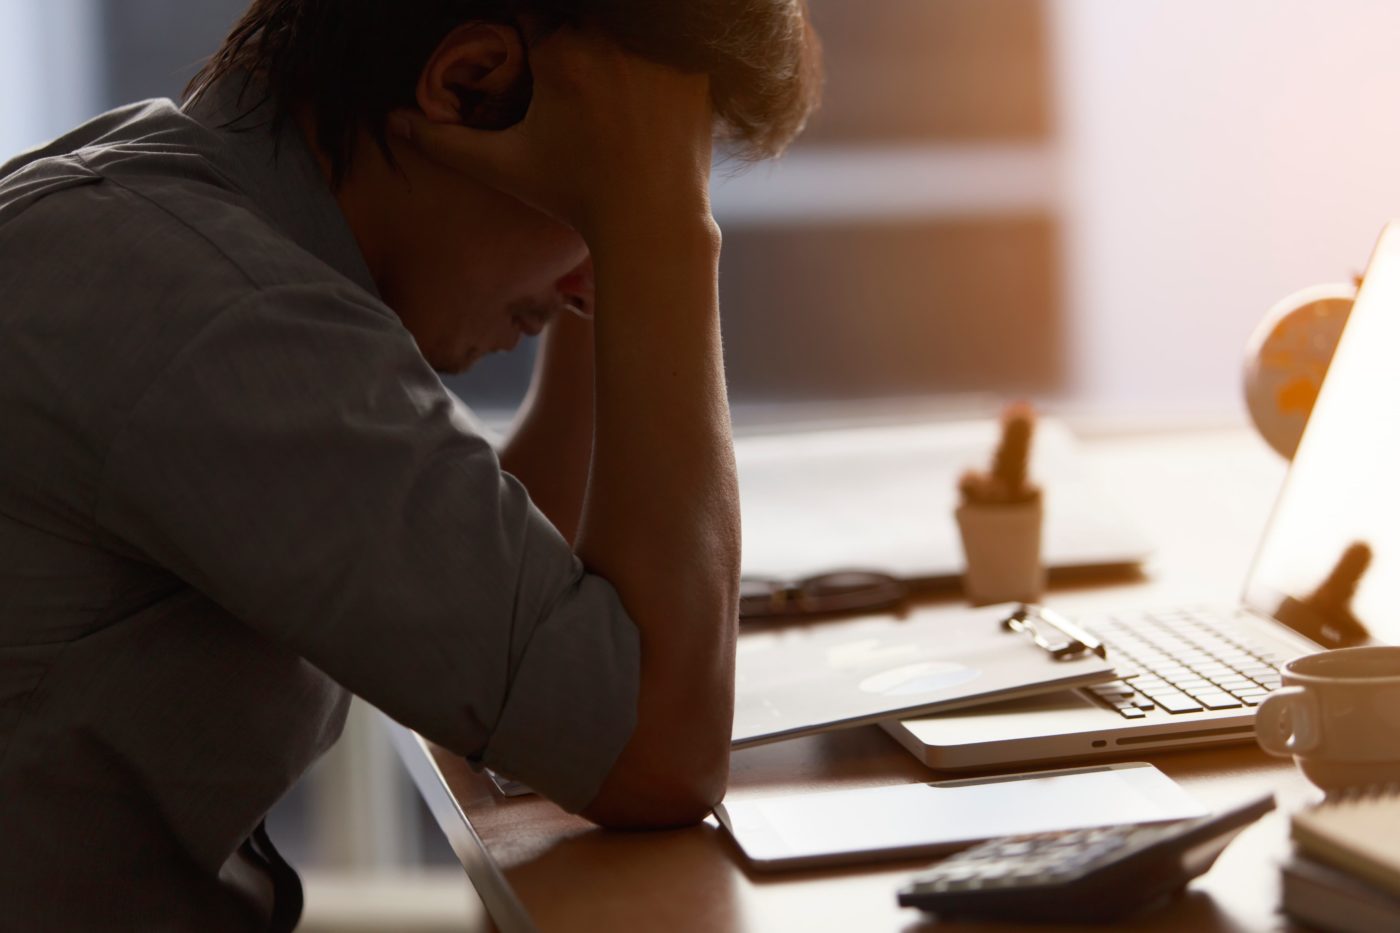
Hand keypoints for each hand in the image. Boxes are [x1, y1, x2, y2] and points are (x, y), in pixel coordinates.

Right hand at [389, 29, 715, 246]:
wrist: (653, 225)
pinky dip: (656, 62)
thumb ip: (448, 142)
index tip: (534, 67)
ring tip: (609, 96)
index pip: (534, 16)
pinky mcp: (695, 68)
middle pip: (580, 20)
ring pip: (625, 29)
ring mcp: (658, 50)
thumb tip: (395, 122)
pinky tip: (643, 100)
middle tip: (573, 90)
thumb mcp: (506, 167)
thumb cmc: (576, 198)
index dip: (529, 40)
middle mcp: (610, 38)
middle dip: (571, 45)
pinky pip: (668, 47)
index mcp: (560, 49)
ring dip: (613, 51)